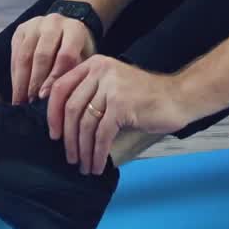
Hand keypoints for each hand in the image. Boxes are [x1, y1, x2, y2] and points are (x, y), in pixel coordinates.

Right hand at [9, 14, 95, 104]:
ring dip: (21, 81)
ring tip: (20, 100)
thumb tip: (56, 98)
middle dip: (35, 82)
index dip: (54, 77)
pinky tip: (16, 90)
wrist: (66, 29)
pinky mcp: (21, 29)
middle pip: (42, 55)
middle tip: (31, 103)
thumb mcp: (83, 59)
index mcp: (75, 29)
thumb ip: (73, 73)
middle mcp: (55, 22)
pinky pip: (15, 54)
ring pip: (25, 55)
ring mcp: (36, 24)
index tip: (45, 97)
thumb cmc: (77, 50)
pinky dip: (15, 75)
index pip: (65, 55)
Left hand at [45, 55, 190, 174]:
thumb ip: (90, 92)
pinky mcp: (121, 105)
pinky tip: (97, 164)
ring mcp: (112, 87)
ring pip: (85, 124)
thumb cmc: (144, 97)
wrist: (177, 98)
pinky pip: (101, 135)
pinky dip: (96, 153)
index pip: (61, 87)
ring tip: (83, 164)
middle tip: (70, 156)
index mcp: (96, 64)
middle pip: (71, 108)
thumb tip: (60, 122)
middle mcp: (102, 70)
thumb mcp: (113, 84)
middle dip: (68, 138)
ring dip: (82, 150)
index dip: (52, 114)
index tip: (53, 134)